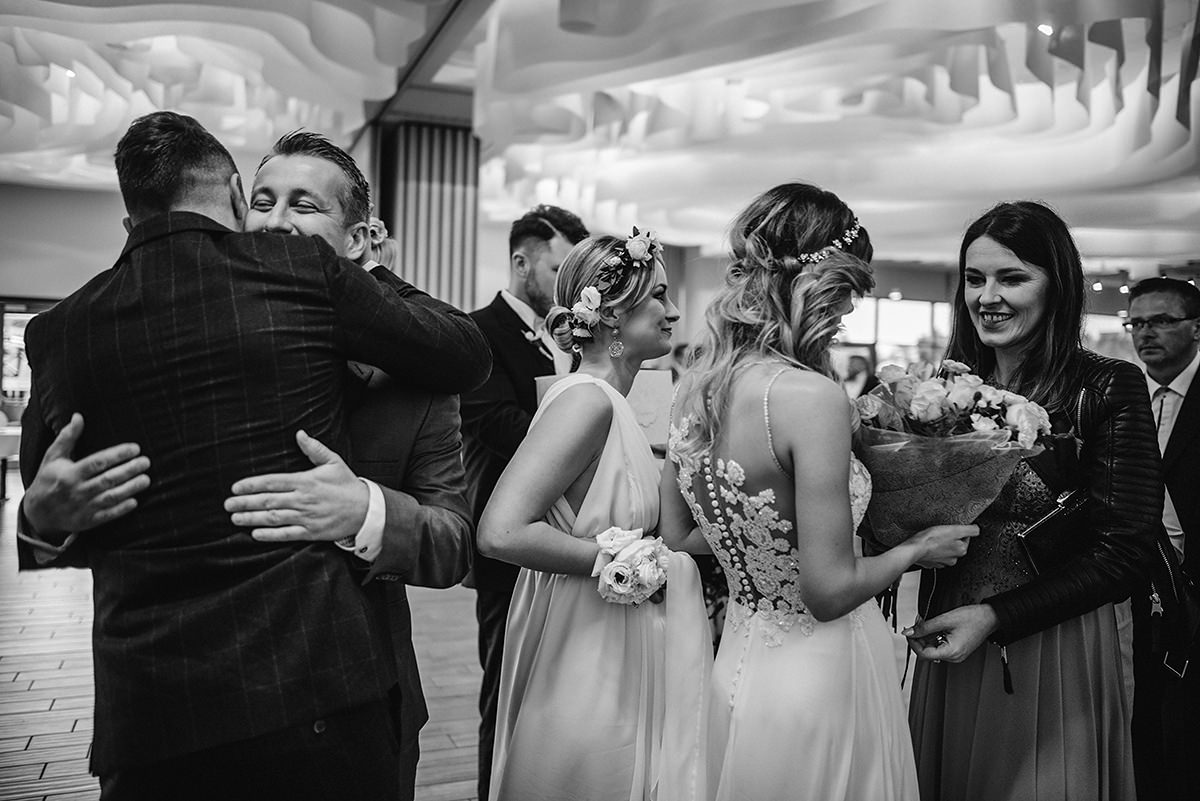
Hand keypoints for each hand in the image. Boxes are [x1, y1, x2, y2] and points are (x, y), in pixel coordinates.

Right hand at [23, 413, 150, 534]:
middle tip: (146, 462)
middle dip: (129, 470)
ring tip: (146, 479)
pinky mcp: (87, 521)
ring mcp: (82, 507)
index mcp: (69, 473)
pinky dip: (121, 509)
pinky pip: (106, 515)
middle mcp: (77, 490)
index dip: (117, 455)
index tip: (135, 448)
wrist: (37, 512)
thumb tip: (78, 416)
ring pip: (110, 497)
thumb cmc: (48, 480)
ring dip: (130, 489)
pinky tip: (135, 501)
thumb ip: (67, 437)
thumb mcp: (53, 457)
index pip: (97, 462)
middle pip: (107, 479)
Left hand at [224, 430, 367, 542]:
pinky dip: (270, 535)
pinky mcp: (311, 532)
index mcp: (305, 481)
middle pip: (268, 501)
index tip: (236, 488)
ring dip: (252, 519)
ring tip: (235, 518)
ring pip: (273, 518)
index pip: (272, 481)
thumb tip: (300, 434)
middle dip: (245, 503)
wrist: (366, 509)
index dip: (251, 485)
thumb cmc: (348, 484)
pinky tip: (255, 534)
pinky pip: (286, 534)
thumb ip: (314, 449)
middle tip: (227, 504)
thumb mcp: (333, 462)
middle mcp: (303, 499)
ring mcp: (306, 517)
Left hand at [903, 604, 997, 662]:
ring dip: (926, 637)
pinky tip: (933, 627)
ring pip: (933, 650)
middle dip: (919, 639)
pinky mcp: (957, 650)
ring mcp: (956, 655)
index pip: (924, 654)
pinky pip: (941, 647)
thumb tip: (909, 632)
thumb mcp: (944, 620)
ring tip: (925, 623)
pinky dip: (934, 638)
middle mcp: (954, 657)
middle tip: (916, 625)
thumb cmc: (973, 618)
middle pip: (927, 653)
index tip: (909, 632)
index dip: (913, 643)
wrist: (990, 617)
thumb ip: (924, 627)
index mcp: (951, 652)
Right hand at [910, 524, 977, 568]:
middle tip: (941, 533)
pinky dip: (932, 550)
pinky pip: (934, 554)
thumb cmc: (931, 539)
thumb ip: (970, 530)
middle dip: (950, 538)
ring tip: (933, 538)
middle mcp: (953, 559)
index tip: (951, 529)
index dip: (959, 531)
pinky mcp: (931, 562)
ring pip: (945, 550)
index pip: (966, 538)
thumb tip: (977, 529)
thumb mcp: (955, 530)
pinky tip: (928, 545)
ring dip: (941, 544)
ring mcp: (941, 562)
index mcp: (961, 551)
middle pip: (955, 544)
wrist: (914, 549)